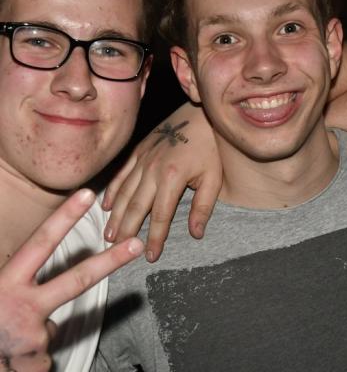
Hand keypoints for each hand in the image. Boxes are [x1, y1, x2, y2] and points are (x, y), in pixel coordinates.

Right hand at [0, 189, 142, 371]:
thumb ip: (12, 290)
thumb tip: (39, 300)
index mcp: (5, 283)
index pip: (40, 244)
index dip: (64, 218)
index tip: (88, 194)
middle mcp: (21, 304)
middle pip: (77, 280)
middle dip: (110, 261)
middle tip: (137, 244)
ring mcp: (33, 333)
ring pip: (48, 327)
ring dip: (29, 338)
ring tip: (0, 351)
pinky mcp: (39, 362)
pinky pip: (42, 356)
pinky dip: (27, 363)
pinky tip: (6, 368)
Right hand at [102, 103, 221, 261]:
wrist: (202, 114)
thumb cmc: (212, 148)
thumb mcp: (214, 179)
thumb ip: (204, 207)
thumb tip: (195, 234)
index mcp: (172, 178)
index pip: (160, 216)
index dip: (154, 238)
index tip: (149, 256)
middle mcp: (152, 169)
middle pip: (135, 206)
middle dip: (126, 230)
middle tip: (116, 251)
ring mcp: (143, 159)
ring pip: (124, 192)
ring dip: (115, 215)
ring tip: (107, 235)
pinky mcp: (139, 150)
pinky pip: (121, 174)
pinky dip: (113, 190)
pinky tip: (106, 205)